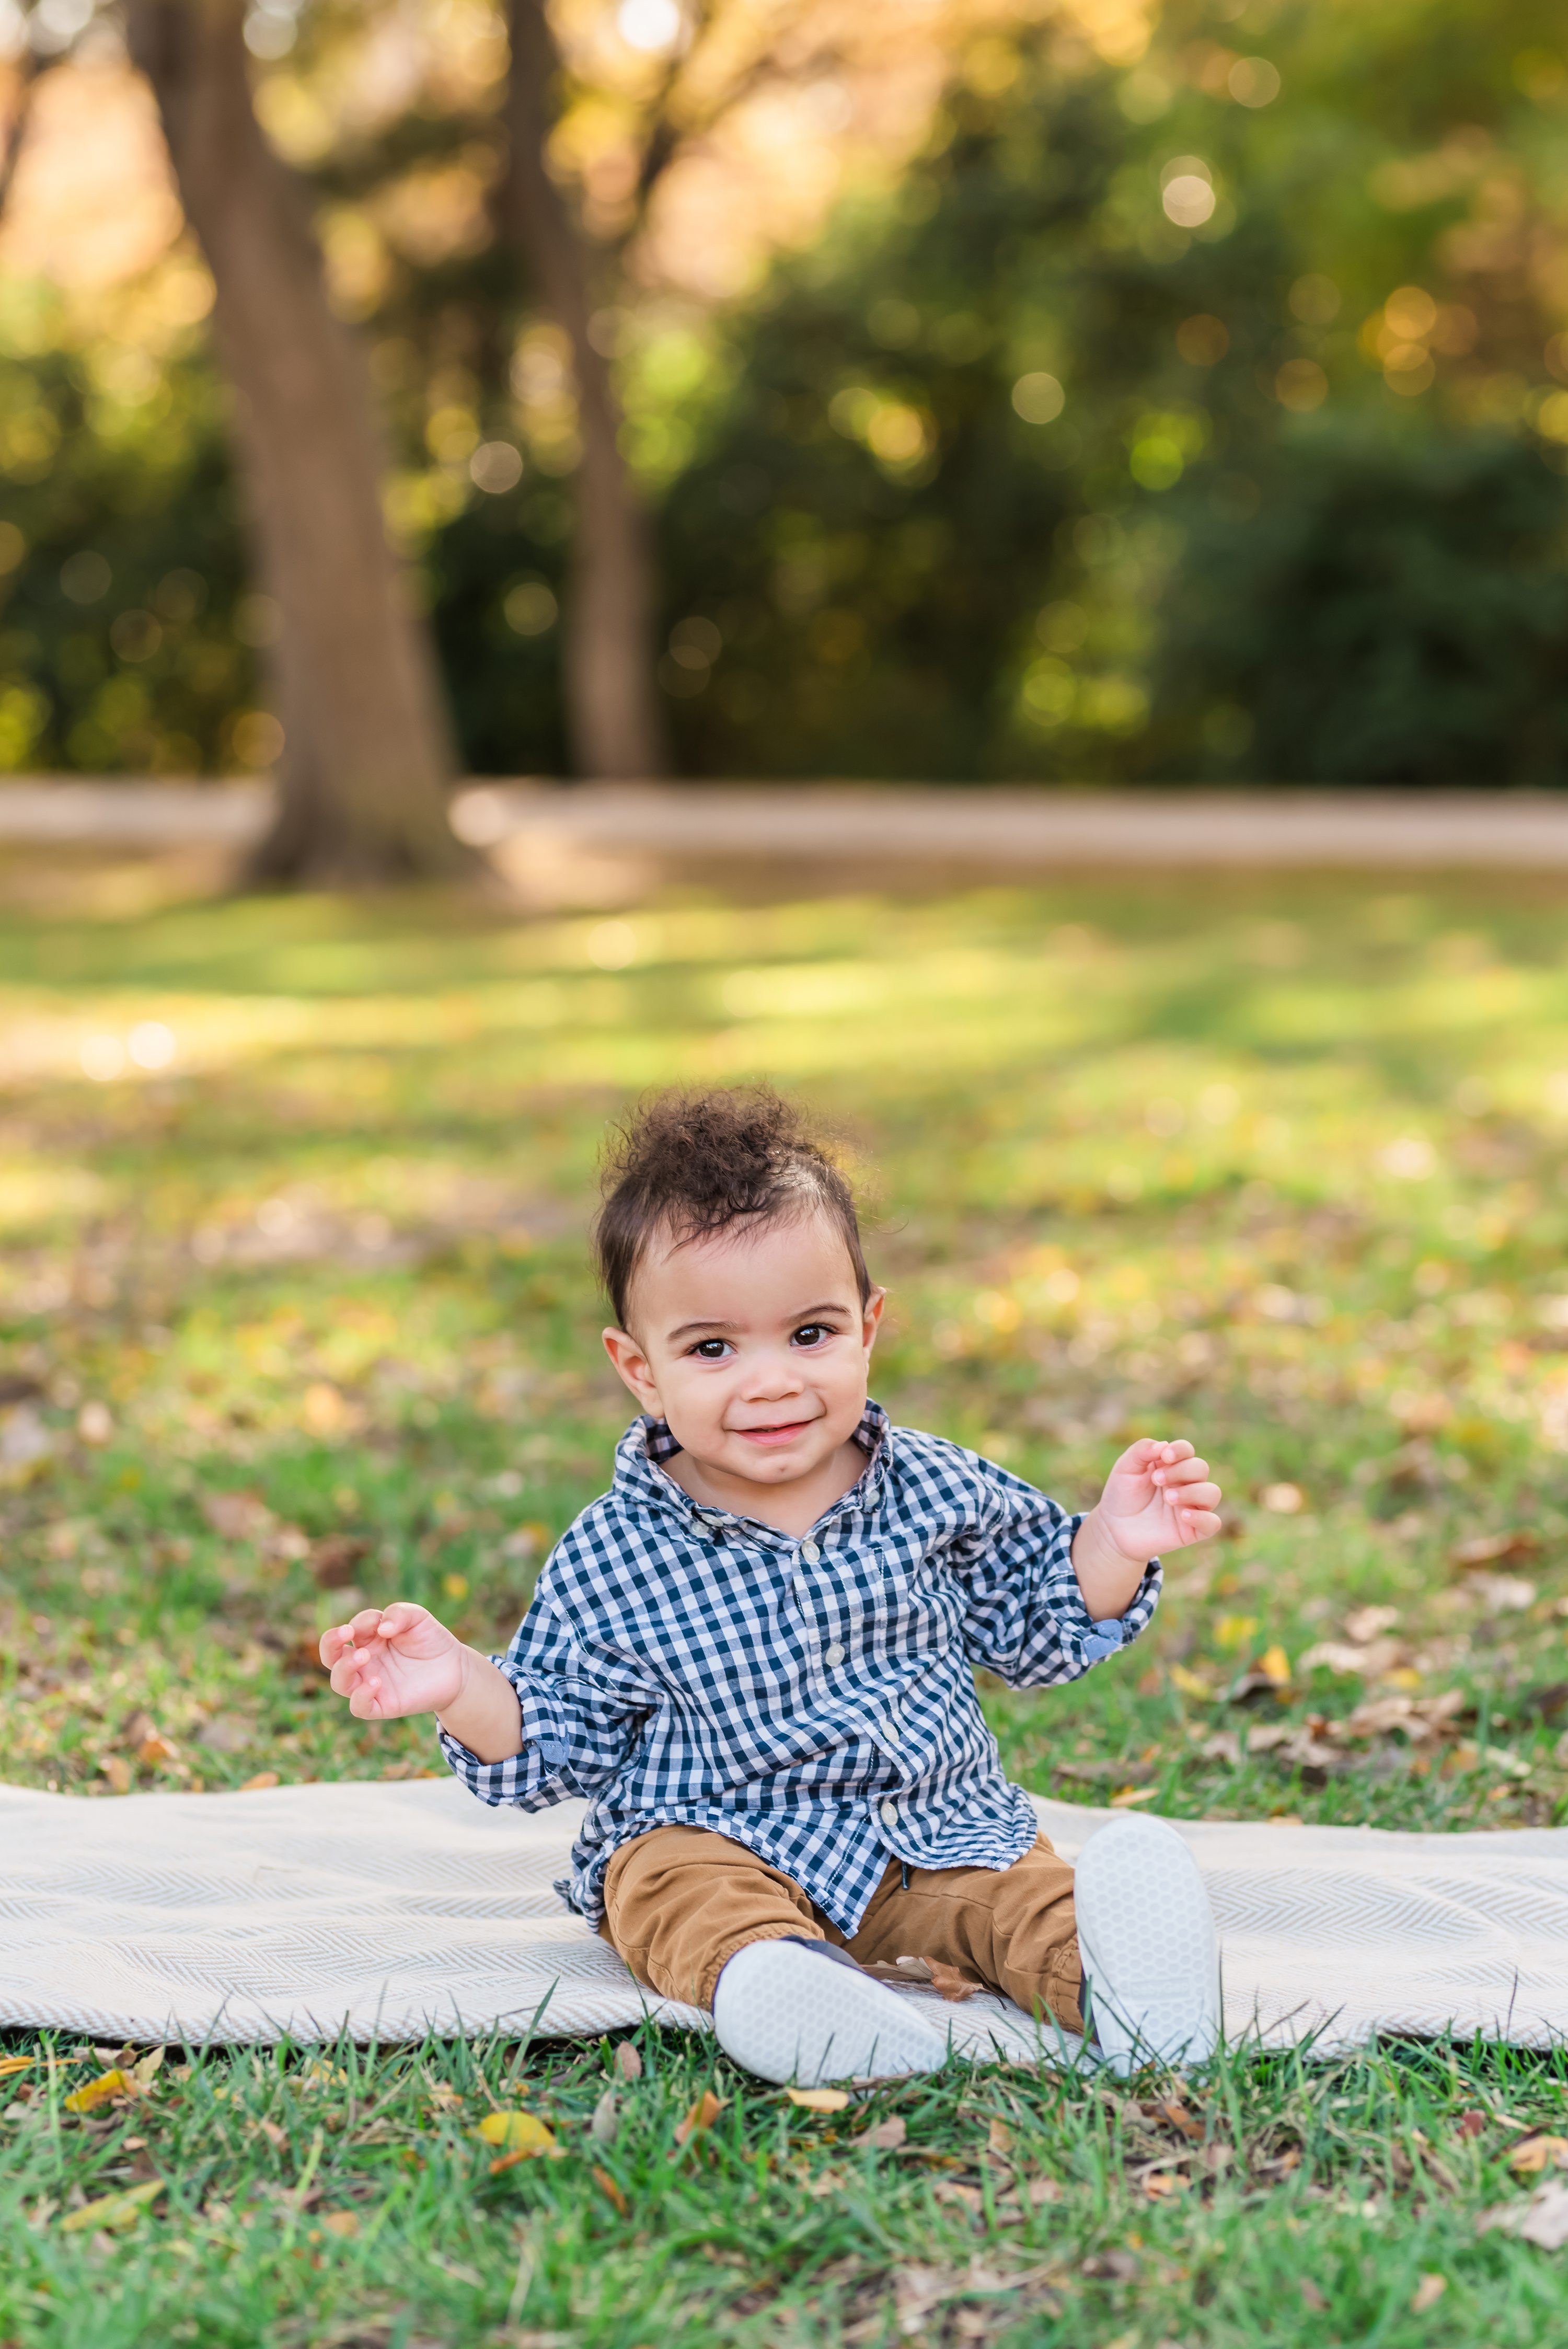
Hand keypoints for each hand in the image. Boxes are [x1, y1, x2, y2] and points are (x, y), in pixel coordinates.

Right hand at [319, 1602, 466, 1721]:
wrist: (455, 1668)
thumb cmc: (431, 1640)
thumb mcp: (418, 1617)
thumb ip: (398, 1613)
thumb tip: (381, 1629)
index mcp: (367, 1639)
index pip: (349, 1630)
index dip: (360, 1622)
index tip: (379, 1620)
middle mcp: (364, 1662)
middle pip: (330, 1656)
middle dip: (330, 1643)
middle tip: (346, 1632)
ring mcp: (370, 1683)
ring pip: (339, 1682)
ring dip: (345, 1667)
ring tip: (365, 1656)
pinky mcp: (382, 1705)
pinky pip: (359, 1707)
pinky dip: (361, 1696)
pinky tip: (376, 1682)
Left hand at [1091, 1437, 1222, 1560]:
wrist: (1113, 1528)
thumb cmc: (1122, 1495)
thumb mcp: (1125, 1468)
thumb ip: (1141, 1451)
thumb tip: (1163, 1445)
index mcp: (1171, 1466)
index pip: (1187, 1450)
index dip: (1180, 1450)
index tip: (1164, 1457)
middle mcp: (1186, 1483)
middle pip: (1201, 1468)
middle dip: (1180, 1471)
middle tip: (1156, 1480)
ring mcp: (1191, 1506)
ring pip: (1212, 1493)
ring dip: (1193, 1492)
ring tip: (1168, 1498)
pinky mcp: (1192, 1530)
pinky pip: (1213, 1523)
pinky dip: (1203, 1518)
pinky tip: (1184, 1515)